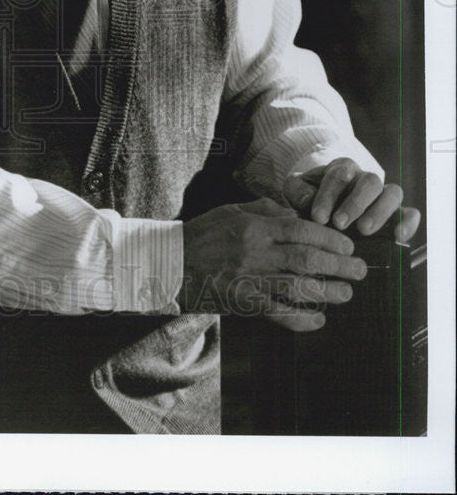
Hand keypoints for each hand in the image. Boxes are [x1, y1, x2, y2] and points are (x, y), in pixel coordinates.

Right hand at [178, 198, 366, 330]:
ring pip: (298, 288)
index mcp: (254, 227)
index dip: (330, 238)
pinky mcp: (243, 304)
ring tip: (347, 293)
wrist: (171, 264)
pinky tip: (319, 319)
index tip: (347, 245)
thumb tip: (296, 214)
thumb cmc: (203, 233)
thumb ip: (265, 210)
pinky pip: (278, 314)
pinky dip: (302, 319)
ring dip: (327, 292)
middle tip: (359, 270)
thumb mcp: (231, 211)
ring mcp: (250, 281)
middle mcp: (255, 253)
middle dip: (339, 265)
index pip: (301, 230)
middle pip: (307, 259)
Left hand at [283, 158, 420, 242]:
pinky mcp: (396, 212)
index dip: (328, 196)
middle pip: (370, 181)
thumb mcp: (297, 188)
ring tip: (364, 231)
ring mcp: (383, 194)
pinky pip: (409, 212)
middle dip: (355, 203)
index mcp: (342, 168)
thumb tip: (309, 202)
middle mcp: (365, 178)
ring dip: (380, 212)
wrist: (325, 199)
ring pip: (392, 193)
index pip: (339, 176)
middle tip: (340, 223)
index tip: (318, 217)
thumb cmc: (311, 194)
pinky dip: (407, 222)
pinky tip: (398, 236)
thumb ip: (298, 191)